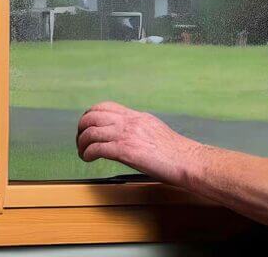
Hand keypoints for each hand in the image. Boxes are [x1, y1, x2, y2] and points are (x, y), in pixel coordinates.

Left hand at [76, 101, 201, 185]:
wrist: (187, 160)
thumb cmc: (176, 152)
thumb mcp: (155, 130)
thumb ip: (139, 129)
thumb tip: (127, 135)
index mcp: (136, 116)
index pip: (105, 106)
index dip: (90, 115)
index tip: (87, 126)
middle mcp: (129, 122)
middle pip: (92, 116)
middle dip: (81, 128)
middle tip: (80, 141)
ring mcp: (127, 135)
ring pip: (90, 131)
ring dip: (81, 143)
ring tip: (82, 152)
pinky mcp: (125, 151)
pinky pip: (96, 148)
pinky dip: (87, 154)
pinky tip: (88, 159)